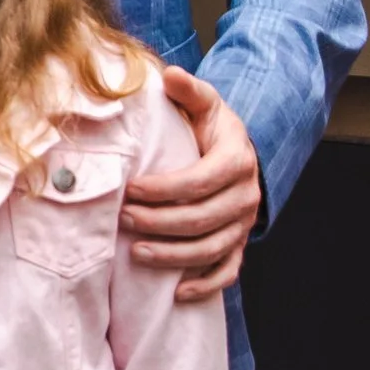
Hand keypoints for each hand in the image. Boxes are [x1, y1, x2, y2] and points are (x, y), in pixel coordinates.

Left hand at [123, 68, 260, 301]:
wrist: (237, 152)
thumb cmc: (210, 129)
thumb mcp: (205, 105)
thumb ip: (189, 92)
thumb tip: (171, 76)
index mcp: (236, 160)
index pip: (199, 180)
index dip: (163, 189)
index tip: (130, 189)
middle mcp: (246, 195)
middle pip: (201, 218)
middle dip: (159, 221)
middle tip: (123, 219)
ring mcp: (243, 224)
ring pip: (211, 248)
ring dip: (173, 255)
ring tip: (137, 253)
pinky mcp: (239, 244)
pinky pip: (228, 271)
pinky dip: (205, 285)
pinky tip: (177, 293)